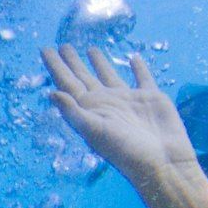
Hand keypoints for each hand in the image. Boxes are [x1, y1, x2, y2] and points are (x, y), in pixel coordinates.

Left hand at [41, 45, 201, 191]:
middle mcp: (106, 103)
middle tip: (63, 46)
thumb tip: (50, 93)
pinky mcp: (150, 97)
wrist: (162, 162)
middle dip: (73, 62)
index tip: (45, 49)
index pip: (67, 83)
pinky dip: (138, 67)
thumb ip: (73, 112)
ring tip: (91, 49)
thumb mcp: (95, 131)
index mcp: (89, 109)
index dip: (55, 66)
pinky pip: (142, 77)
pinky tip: (133, 57)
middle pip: (84, 77)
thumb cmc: (126, 151)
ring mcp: (127, 99)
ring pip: (109, 75)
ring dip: (100, 63)